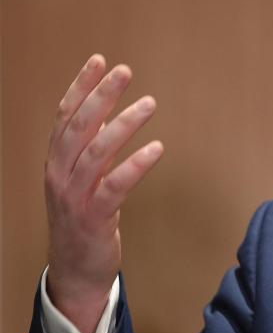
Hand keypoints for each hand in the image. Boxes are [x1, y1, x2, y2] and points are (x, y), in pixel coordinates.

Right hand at [45, 55, 162, 332]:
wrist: (76, 271)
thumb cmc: (84, 220)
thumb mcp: (83, 180)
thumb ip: (92, 150)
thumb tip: (108, 117)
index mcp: (56, 162)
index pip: (65, 116)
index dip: (81, 87)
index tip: (99, 60)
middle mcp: (59, 176)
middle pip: (78, 128)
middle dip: (100, 96)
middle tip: (124, 71)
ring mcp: (74, 198)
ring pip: (95, 153)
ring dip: (123, 125)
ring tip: (149, 104)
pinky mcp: (94, 218)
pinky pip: (114, 187)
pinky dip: (135, 165)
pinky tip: (156, 148)